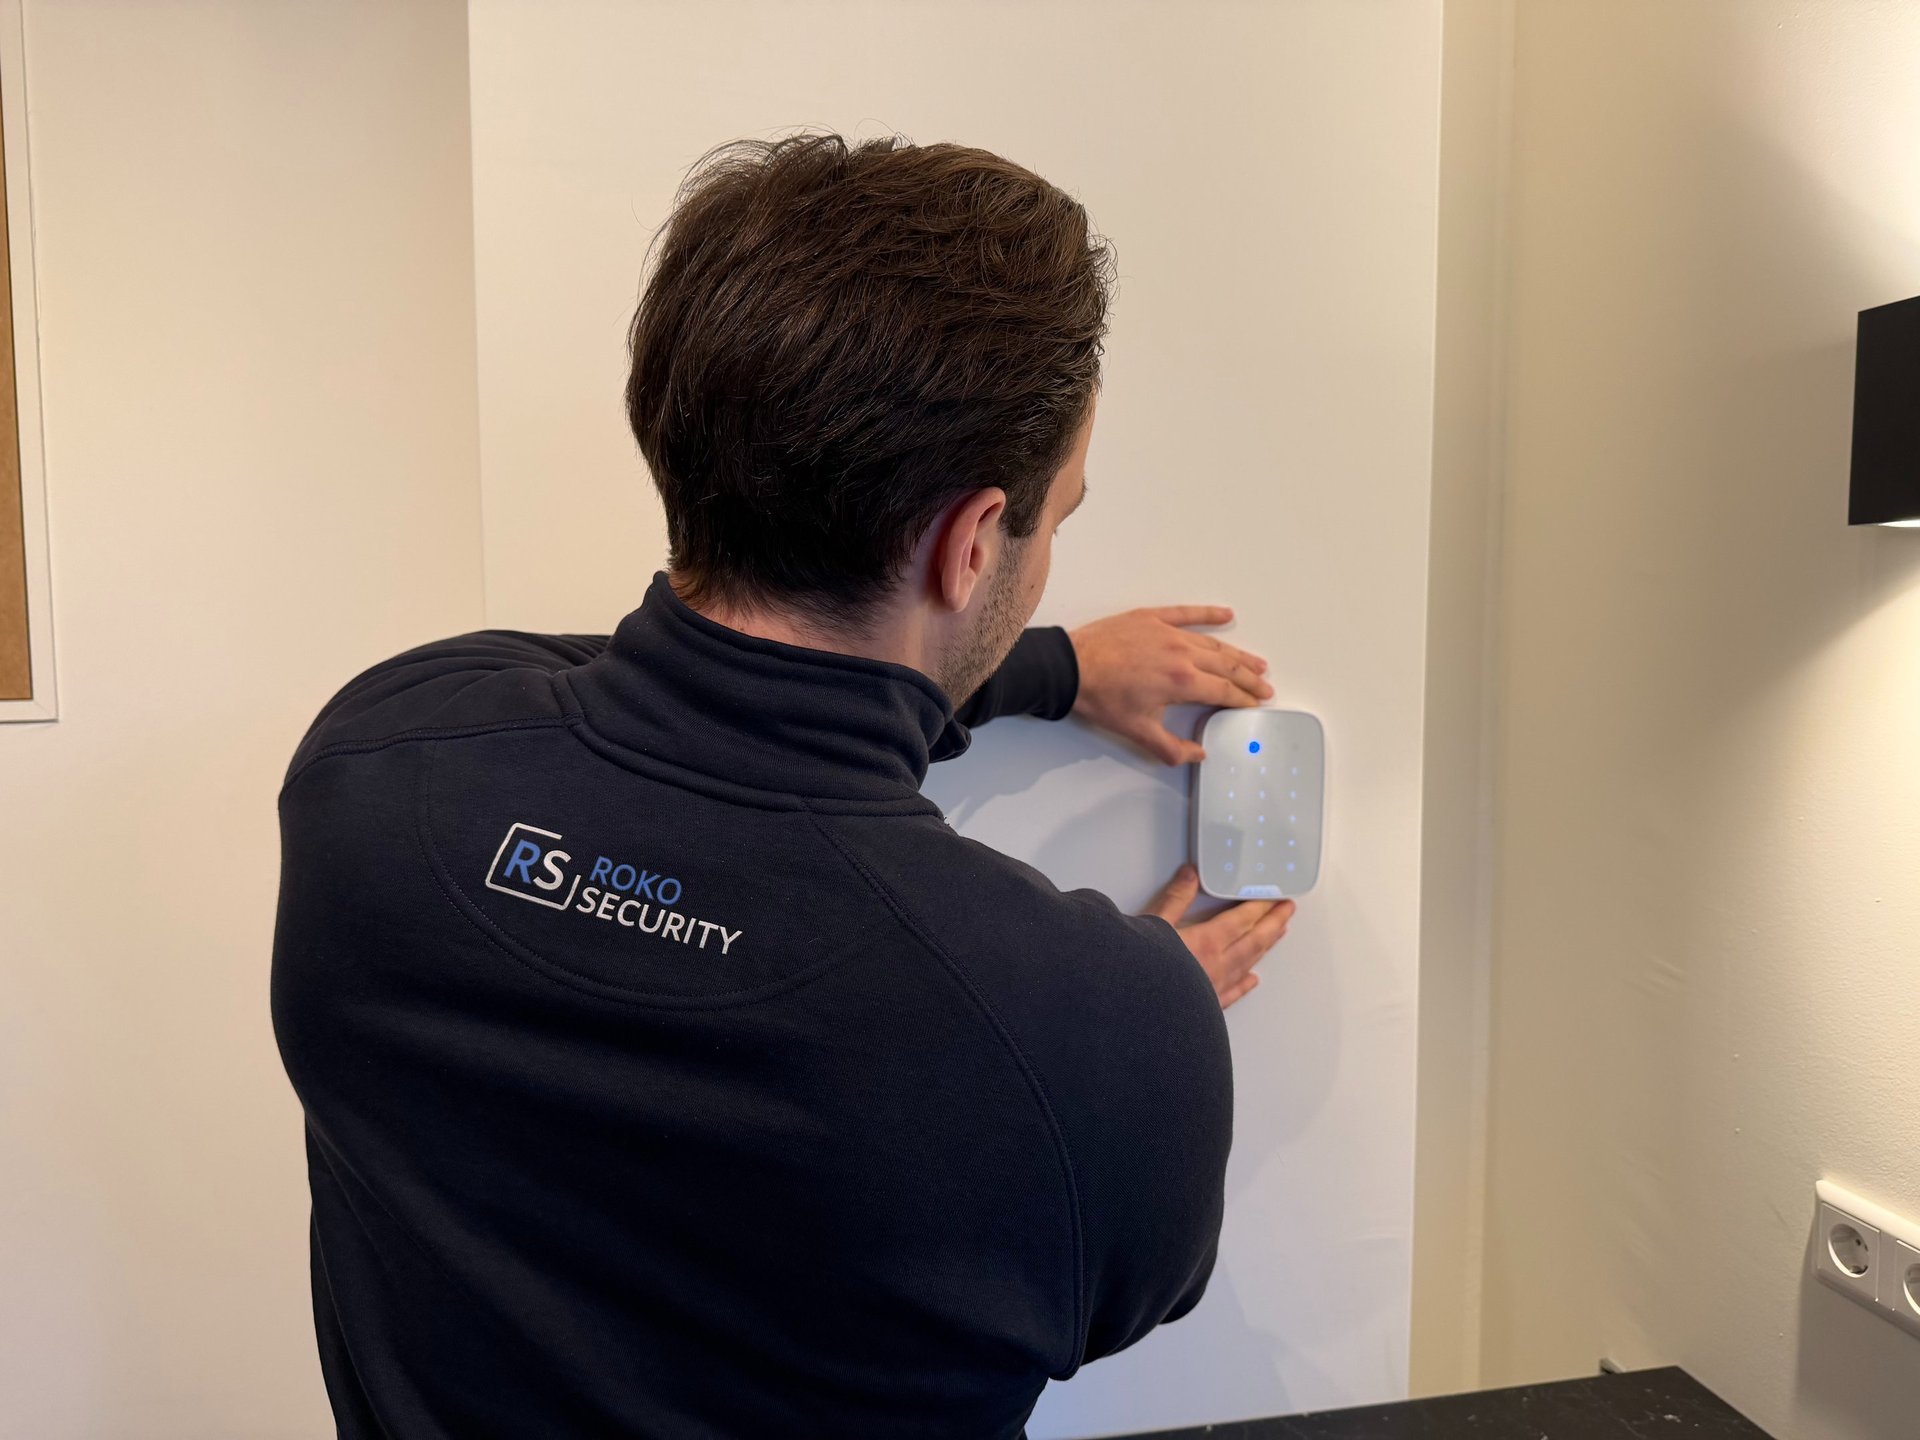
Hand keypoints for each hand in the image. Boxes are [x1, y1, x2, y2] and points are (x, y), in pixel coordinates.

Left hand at [1069, 606, 1270, 763]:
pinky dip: (1209, 614)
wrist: (1070, 668)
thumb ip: (1171, 748)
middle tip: (1265, 685)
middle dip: (1249, 679)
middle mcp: (1182, 654)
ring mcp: (1168, 632)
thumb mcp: (1138, 730)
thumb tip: (1197, 754)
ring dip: (1237, 654)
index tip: (1256, 703)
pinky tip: (1226, 615)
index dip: (1244, 700)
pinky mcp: (1152, 618)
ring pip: (1213, 644)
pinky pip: (1187, 613)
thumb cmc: (1101, 698)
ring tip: (1255, 662)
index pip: (1224, 692)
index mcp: (1182, 682)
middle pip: (1226, 667)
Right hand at [1143, 864, 1293, 1008]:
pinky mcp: (1208, 1005)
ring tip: (1279, 934)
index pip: (1242, 919)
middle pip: (1254, 939)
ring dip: (1266, 946)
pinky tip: (1252, 980)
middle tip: (1288, 910)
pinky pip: (1234, 992)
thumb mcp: (1155, 923)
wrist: (1139, 1009)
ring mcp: (1216, 986)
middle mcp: (1218, 964)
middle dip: (1274, 922)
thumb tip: (1190, 875)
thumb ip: (1175, 898)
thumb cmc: (1143, 968)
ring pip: (1249, 963)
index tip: (1274, 897)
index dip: (1261, 906)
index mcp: (1208, 941)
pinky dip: (1245, 984)